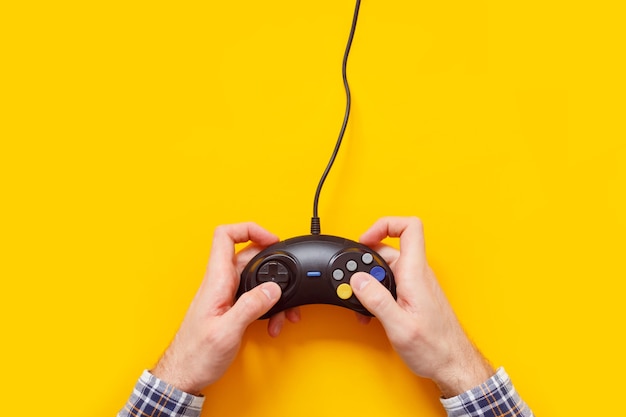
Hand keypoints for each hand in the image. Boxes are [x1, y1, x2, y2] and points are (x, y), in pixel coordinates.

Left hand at [152, 222, 299, 394]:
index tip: (271, 238)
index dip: (250, 229)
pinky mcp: (230, 308)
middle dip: (272, 264)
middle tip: (287, 277)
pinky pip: (253, 296)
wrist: (183, 375)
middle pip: (248, 255)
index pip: (226, 236)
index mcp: (216, 281)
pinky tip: (272, 322)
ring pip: (254, 278)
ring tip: (283, 310)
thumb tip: (272, 287)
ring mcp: (225, 295)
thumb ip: (250, 306)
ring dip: (272, 291)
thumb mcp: (226, 332)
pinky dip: (267, 305)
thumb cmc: (196, 356)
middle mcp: (220, 284)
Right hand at [350, 217, 493, 396]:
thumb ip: (377, 300)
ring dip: (370, 281)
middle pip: (389, 249)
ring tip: (359, 300)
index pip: (409, 228)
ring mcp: (416, 284)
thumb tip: (358, 280)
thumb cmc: (435, 348)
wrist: (453, 364)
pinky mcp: (413, 296)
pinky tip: (370, 312)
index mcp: (416, 273)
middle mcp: (417, 274)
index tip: (365, 239)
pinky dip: (376, 293)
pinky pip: (391, 284)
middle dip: (367, 261)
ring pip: (387, 268)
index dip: (385, 224)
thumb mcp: (399, 326)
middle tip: (353, 279)